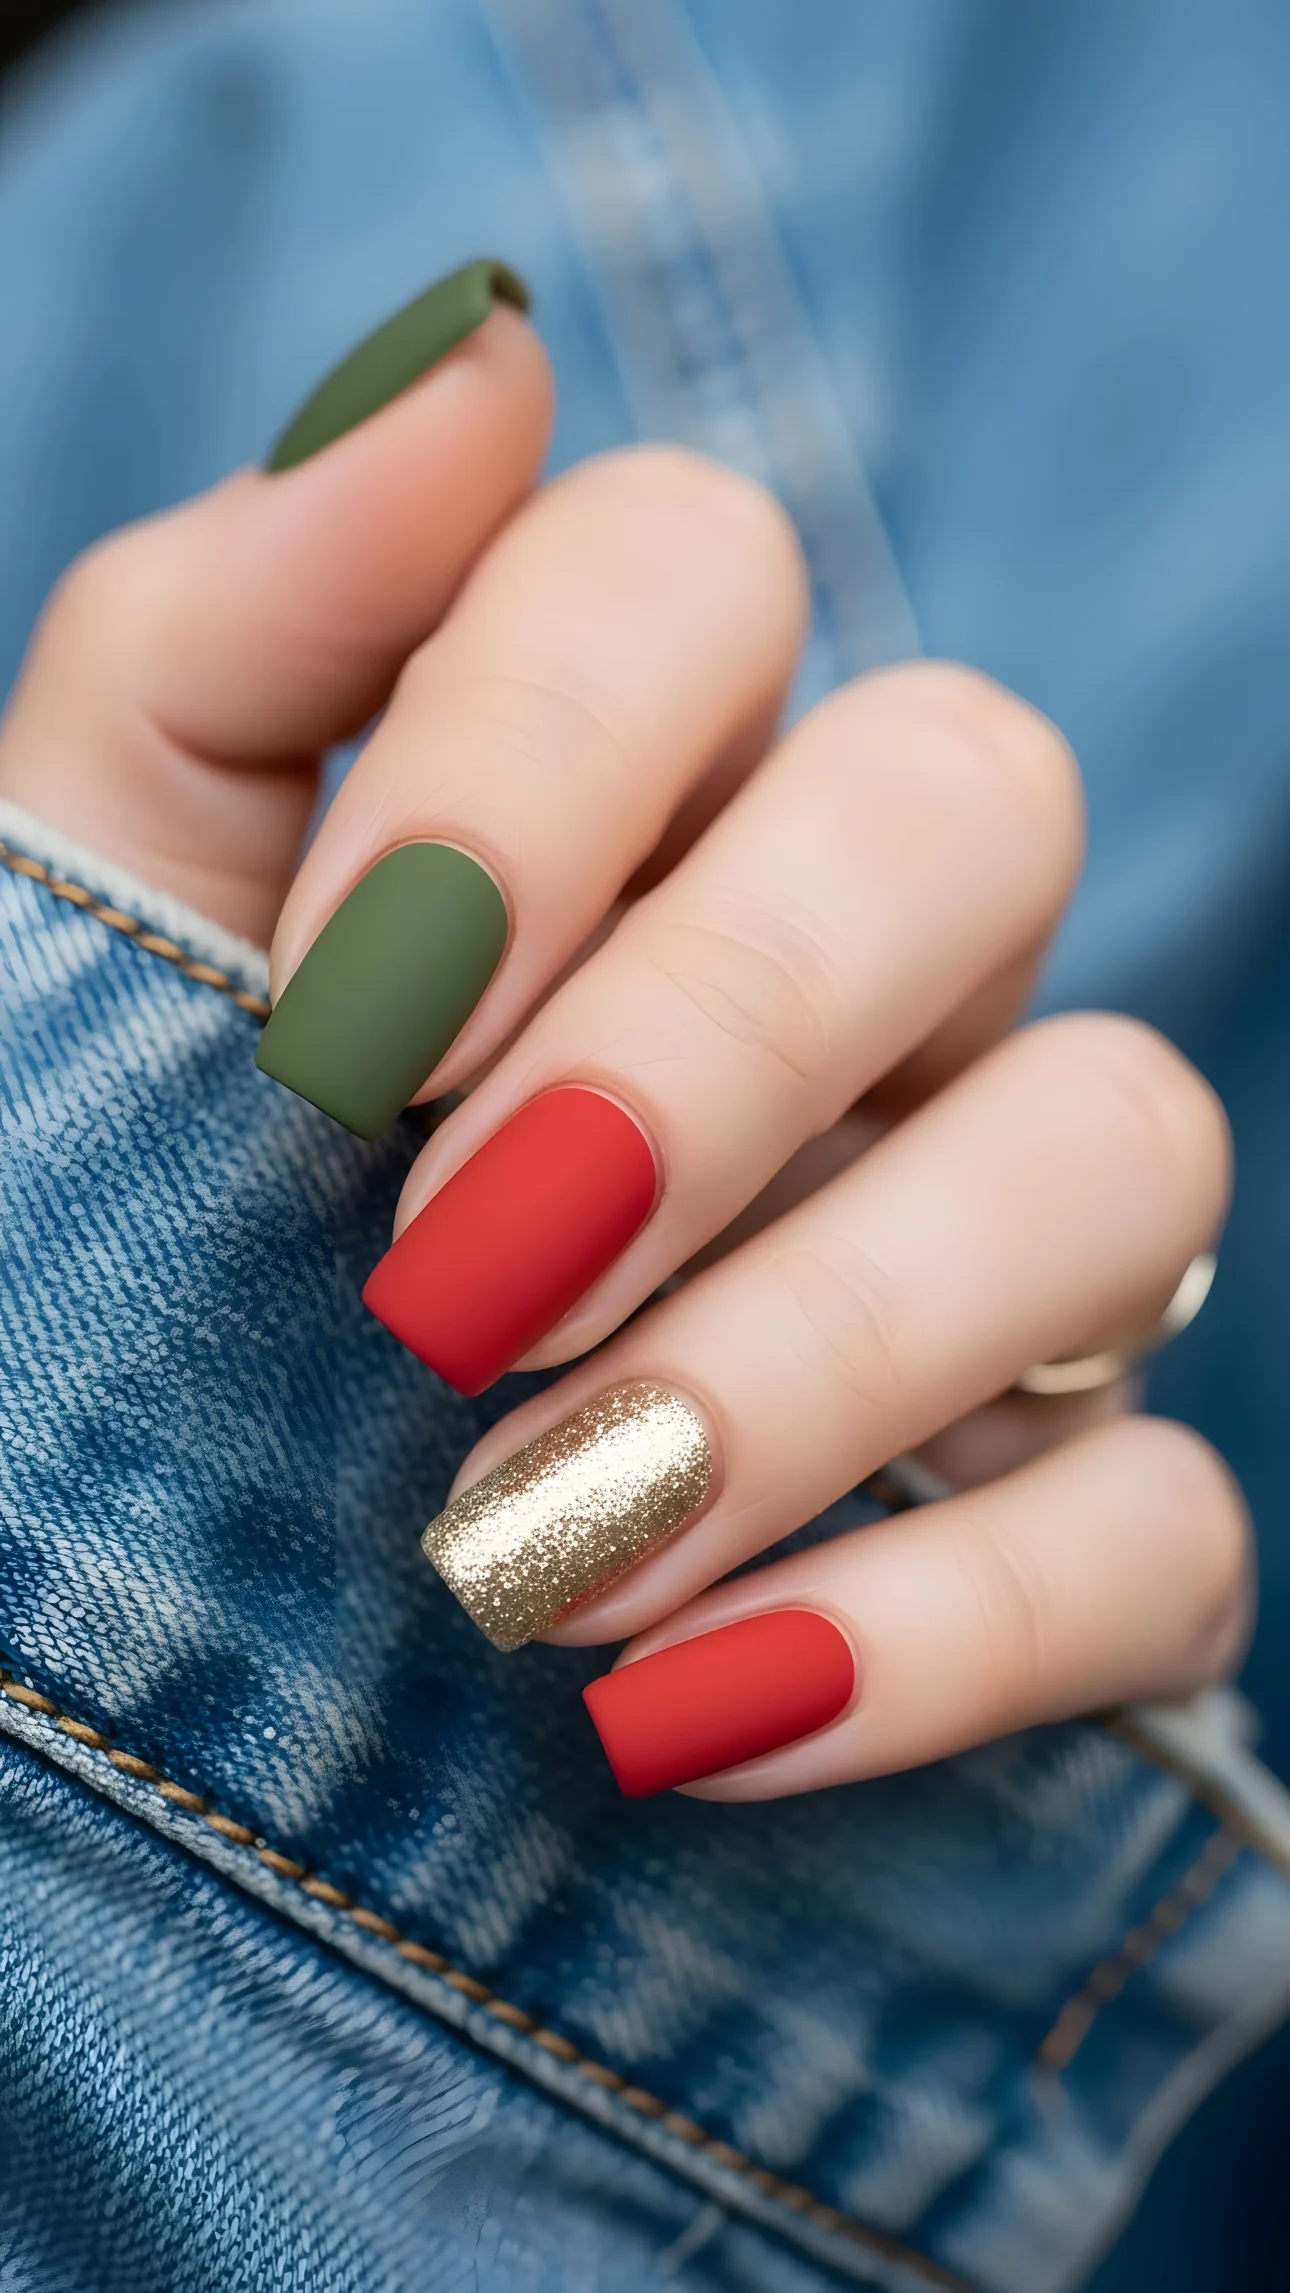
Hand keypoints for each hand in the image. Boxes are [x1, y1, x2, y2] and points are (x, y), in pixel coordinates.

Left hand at [0, 276, 1247, 1802]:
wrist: (144, 1623)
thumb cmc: (117, 1229)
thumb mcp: (100, 928)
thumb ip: (231, 639)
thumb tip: (468, 350)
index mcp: (620, 788)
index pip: (692, 570)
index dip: (541, 750)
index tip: (339, 1024)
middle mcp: (860, 969)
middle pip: (973, 797)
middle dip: (721, 1029)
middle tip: (455, 1282)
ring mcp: (996, 1235)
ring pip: (1124, 1148)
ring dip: (835, 1349)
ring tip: (541, 1541)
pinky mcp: (1075, 1512)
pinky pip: (1160, 1524)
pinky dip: (944, 1627)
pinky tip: (688, 1721)